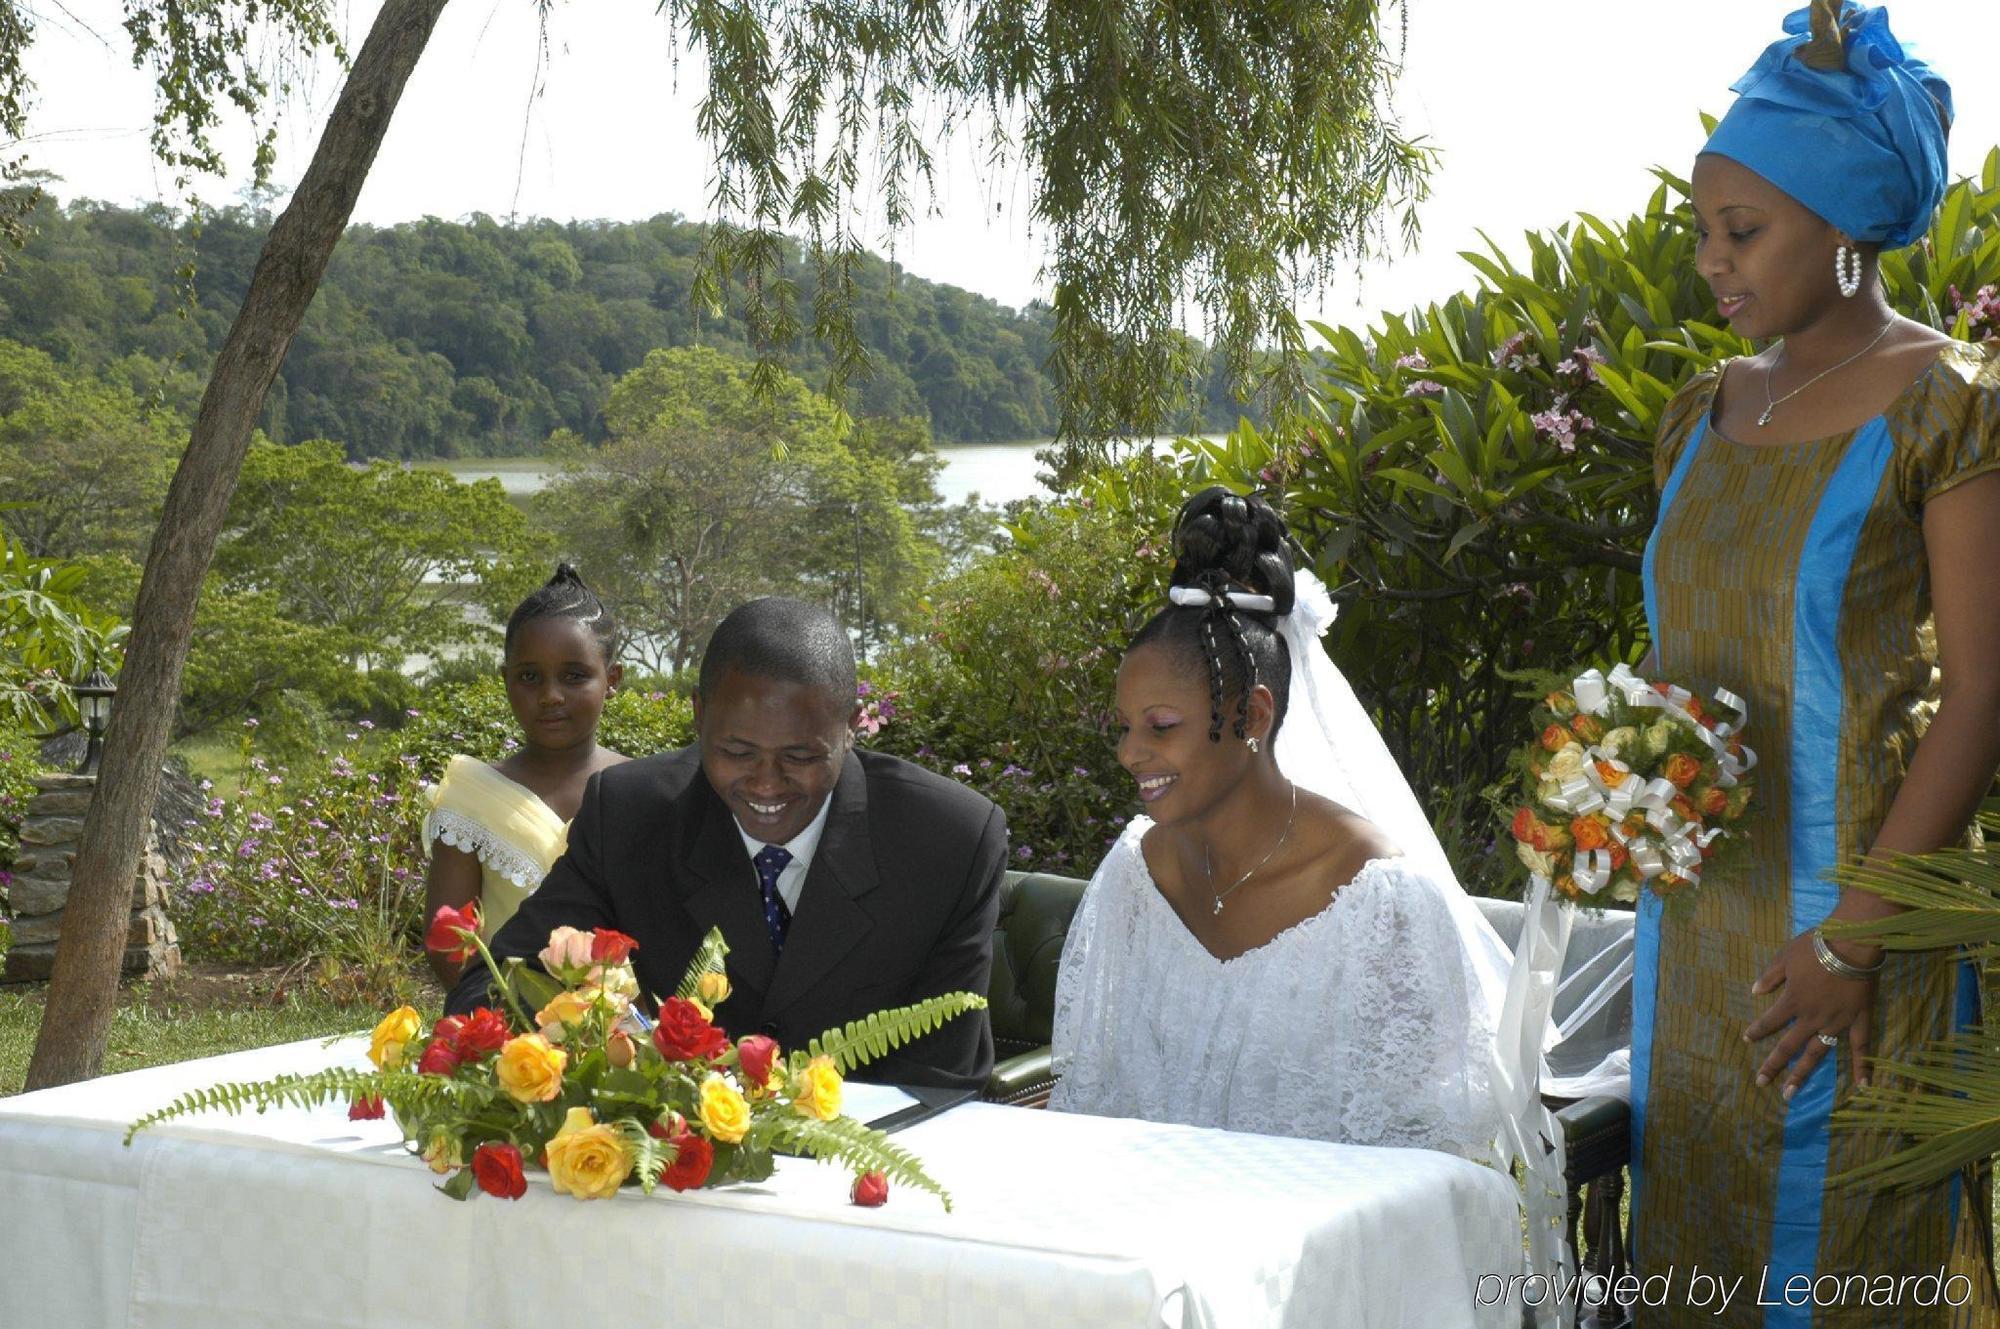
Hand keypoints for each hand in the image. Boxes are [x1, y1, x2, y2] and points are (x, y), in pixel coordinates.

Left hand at [1743, 929, 1876, 1096]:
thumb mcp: (1785, 956)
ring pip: (1817, 1053)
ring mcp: (1836, 1022)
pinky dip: (1863, 1067)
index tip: (1746, 1039)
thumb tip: (1754, 991)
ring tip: (1790, 1093)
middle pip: (1789, 1046)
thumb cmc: (1816, 947)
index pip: (1770, 1021)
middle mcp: (1812, 1018)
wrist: (1852, 944)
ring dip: (1802, 1073)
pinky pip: (1861, 1047)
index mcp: (1793, 1002)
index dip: (1757, 1031)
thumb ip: (1770, 976)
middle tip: (1761, 1082)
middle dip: (1773, 1065)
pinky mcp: (1859, 1020)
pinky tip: (1863, 1087)